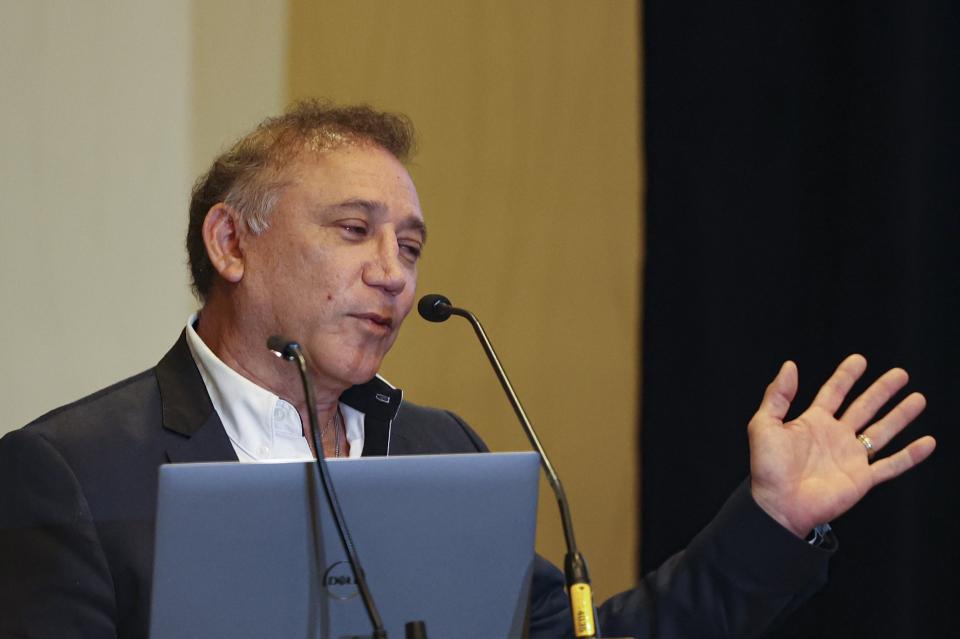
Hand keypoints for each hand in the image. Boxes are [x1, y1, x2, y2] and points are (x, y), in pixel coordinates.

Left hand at [748, 354, 935, 537]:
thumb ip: (777, 395)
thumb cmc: (767, 469)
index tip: (860, 360)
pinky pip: (891, 465)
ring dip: (900, 416)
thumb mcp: (764, 424)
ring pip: (881, 431)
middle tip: (900, 374)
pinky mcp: (862, 479)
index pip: (833, 392)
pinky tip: (927, 442)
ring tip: (918, 399)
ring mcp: (850, 458)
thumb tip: (789, 366)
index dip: (846, 376)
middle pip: (864, 407)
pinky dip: (910, 455)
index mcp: (812, 423)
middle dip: (881, 390)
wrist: (778, 504)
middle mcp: (835, 437)